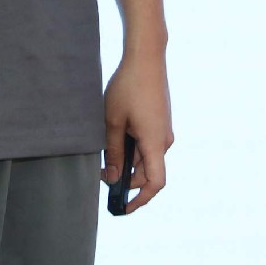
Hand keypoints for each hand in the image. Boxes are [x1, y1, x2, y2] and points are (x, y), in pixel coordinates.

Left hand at [102, 49, 172, 213]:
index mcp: (154, 142)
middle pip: (147, 171)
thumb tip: (113, 177)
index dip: (141, 199)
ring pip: (146, 157)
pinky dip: (133, 148)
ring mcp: (164, 130)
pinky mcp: (160, 121)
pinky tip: (117, 136)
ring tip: (106, 152)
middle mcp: (164, 139)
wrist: (147, 57)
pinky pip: (148, 143)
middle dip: (126, 179)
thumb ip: (113, 152)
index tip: (124, 207)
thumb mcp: (113, 121)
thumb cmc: (128, 87)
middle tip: (101, 174)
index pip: (155, 183)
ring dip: (128, 161)